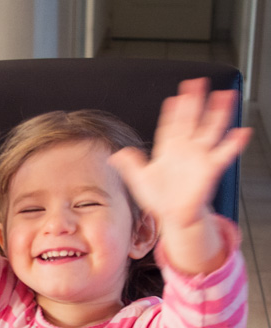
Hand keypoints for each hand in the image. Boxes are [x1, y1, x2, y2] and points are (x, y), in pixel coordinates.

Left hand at [109, 77, 251, 228]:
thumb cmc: (159, 198)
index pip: (170, 125)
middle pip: (191, 120)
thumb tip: (116, 154)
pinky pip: (224, 154)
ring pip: (210, 129)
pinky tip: (241, 131)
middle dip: (194, 101)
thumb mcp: (139, 180)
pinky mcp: (210, 169)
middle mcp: (185, 150)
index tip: (174, 97)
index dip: (172, 112)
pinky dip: (233, 143)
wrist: (173, 216)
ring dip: (218, 112)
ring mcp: (199, 157)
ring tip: (224, 95)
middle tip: (198, 82)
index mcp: (168, 150)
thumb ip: (130, 165)